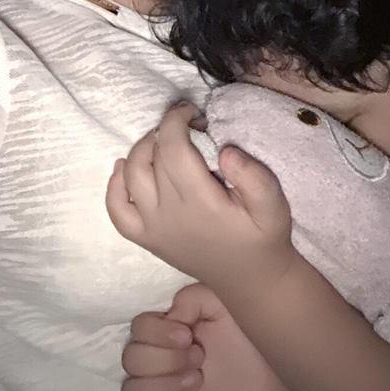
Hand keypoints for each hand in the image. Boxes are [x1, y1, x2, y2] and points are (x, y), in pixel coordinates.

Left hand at [106, 101, 294, 294]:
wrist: (249, 279)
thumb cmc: (262, 236)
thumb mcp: (274, 205)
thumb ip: (254, 176)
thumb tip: (225, 150)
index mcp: (201, 203)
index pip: (174, 148)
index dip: (176, 120)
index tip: (192, 111)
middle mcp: (170, 215)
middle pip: (153, 157)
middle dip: (166, 129)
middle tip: (187, 124)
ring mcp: (153, 228)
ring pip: (131, 176)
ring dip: (141, 149)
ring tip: (162, 140)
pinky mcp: (147, 238)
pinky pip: (117, 210)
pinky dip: (115, 185)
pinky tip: (125, 167)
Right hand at [121, 282, 325, 390]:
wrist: (277, 376)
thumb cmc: (250, 333)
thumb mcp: (222, 300)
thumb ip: (190, 298)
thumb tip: (170, 316)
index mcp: (168, 328)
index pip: (138, 327)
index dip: (156, 333)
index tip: (188, 335)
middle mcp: (160, 358)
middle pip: (131, 358)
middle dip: (164, 359)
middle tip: (199, 357)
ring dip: (160, 386)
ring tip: (196, 381)